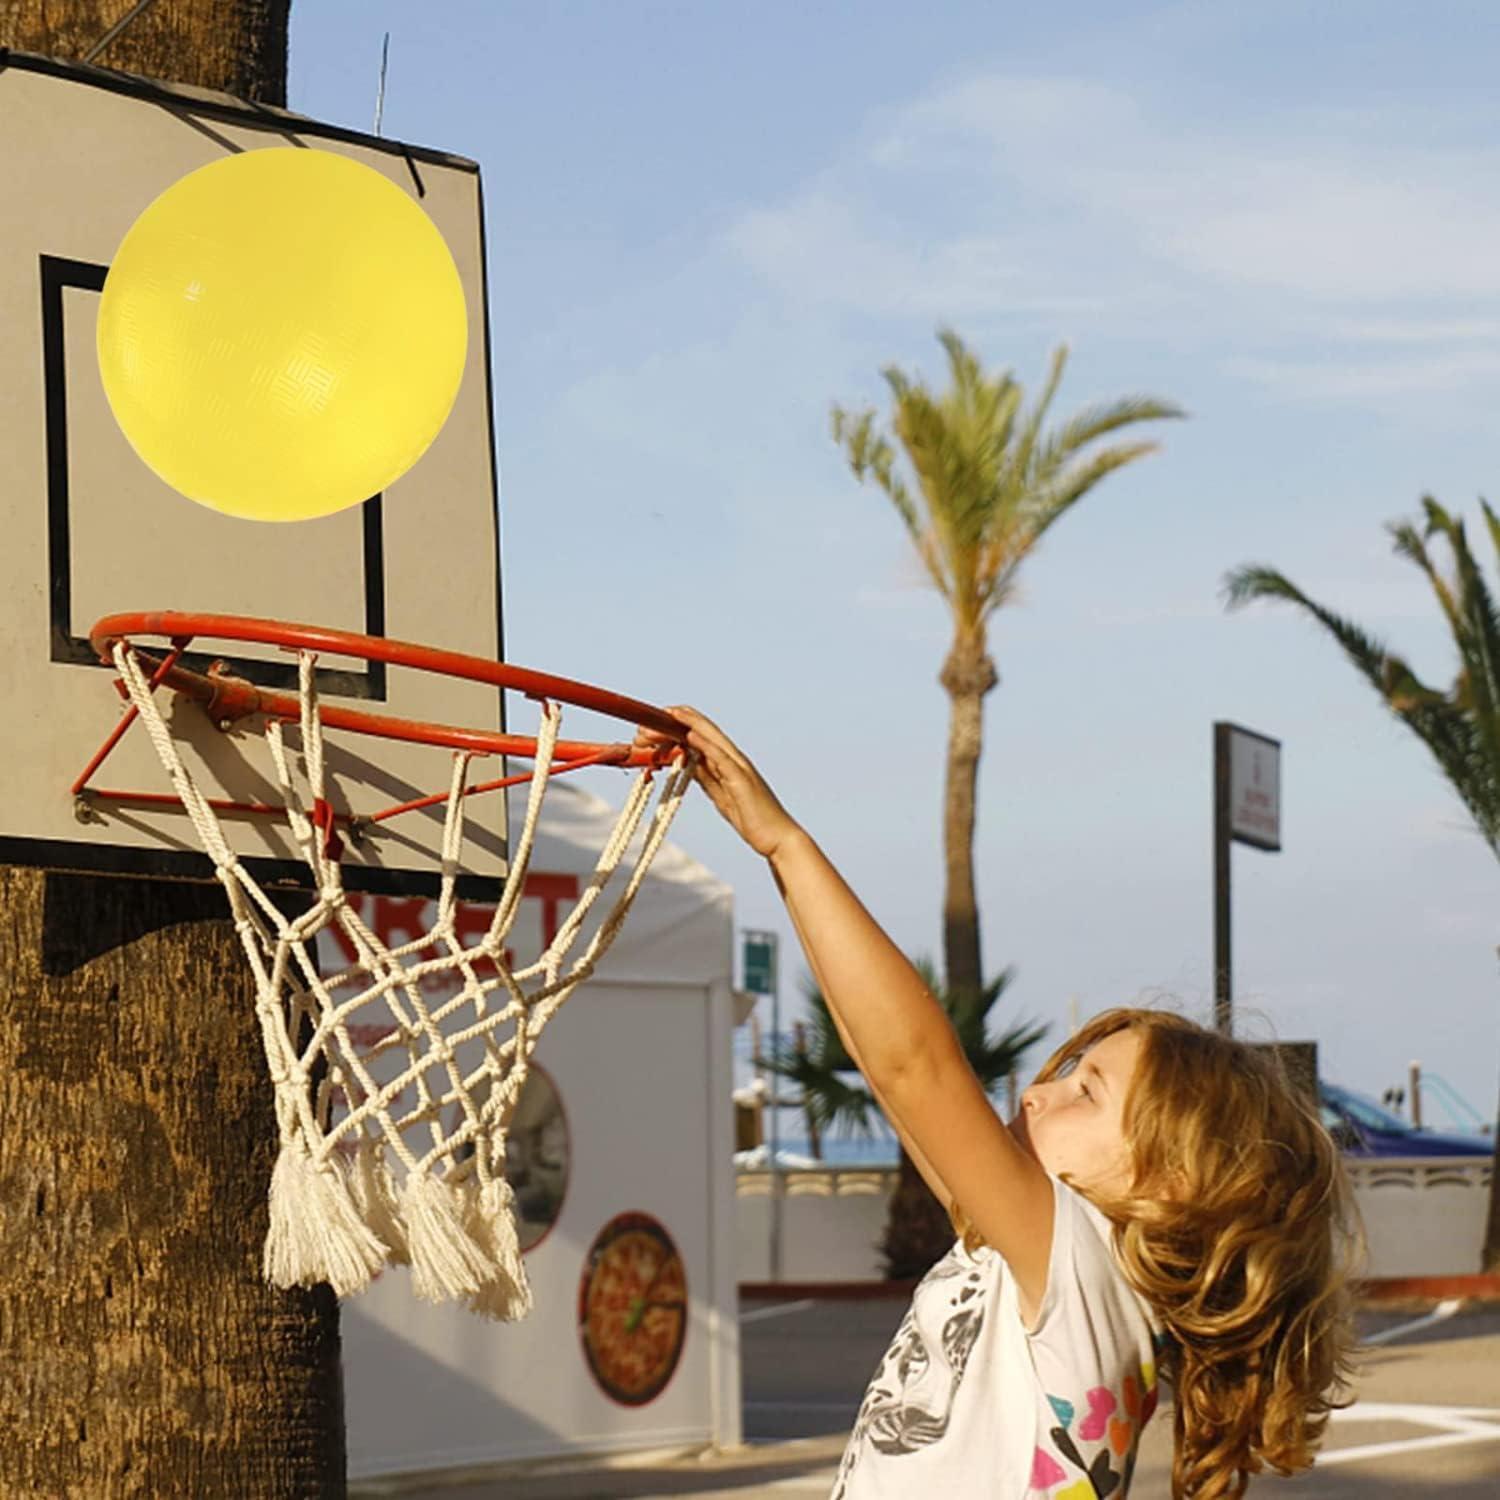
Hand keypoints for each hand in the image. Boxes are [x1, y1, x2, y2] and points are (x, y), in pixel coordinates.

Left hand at [635, 706, 801, 858]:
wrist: (778, 839)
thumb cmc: (752, 820)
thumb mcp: (721, 795)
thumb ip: (706, 777)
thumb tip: (688, 764)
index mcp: (727, 762)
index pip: (699, 736)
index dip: (676, 727)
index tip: (650, 726)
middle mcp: (733, 759)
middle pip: (701, 731)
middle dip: (674, 723)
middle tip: (644, 725)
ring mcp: (739, 767)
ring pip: (711, 737)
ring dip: (685, 726)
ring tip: (665, 716)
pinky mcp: (743, 779)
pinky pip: (721, 758)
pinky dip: (706, 744)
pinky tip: (690, 735)